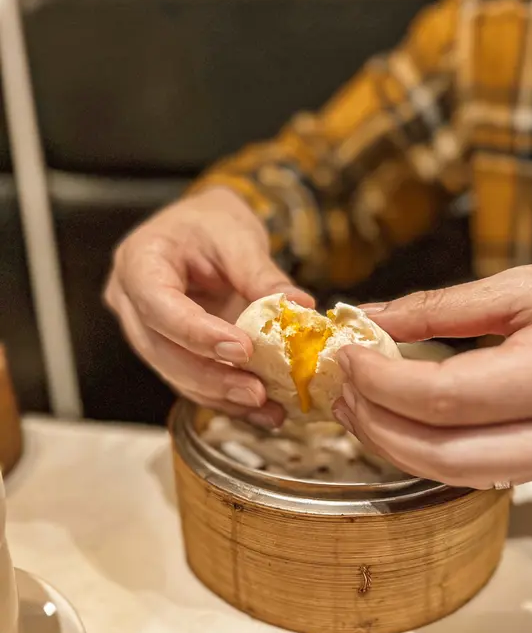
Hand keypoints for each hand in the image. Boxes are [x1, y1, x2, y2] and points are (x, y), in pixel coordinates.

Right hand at [105, 186, 311, 425]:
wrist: (202, 229)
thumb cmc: (211, 223)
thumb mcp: (238, 236)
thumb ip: (262, 275)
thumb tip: (300, 306)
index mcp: (138, 262)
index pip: (160, 306)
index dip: (198, 334)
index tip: (243, 349)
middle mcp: (130, 301)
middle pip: (162, 350)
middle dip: (212, 377)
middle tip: (257, 391)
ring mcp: (144, 330)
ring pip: (174, 374)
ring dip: (221, 395)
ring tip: (266, 407)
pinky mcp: (166, 350)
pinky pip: (190, 380)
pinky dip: (224, 396)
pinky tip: (260, 409)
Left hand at [333, 249, 531, 487]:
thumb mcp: (527, 284)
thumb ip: (441, 307)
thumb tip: (370, 317)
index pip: (446, 397)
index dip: (382, 383)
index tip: (348, 358)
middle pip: (445, 455)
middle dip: (379, 428)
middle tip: (342, 394)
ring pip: (459, 477)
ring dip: (399, 448)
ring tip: (361, 410)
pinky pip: (483, 472)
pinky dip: (433, 454)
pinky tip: (406, 423)